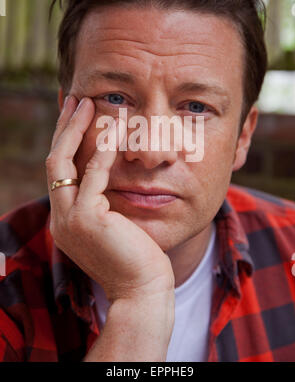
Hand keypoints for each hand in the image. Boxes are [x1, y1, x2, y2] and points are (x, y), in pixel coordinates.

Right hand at [45, 95, 174, 302]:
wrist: (144, 291)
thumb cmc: (138, 259)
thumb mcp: (116, 226)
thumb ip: (106, 202)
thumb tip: (114, 174)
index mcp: (67, 219)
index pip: (60, 172)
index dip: (66, 141)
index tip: (76, 116)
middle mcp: (61, 218)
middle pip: (54, 162)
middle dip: (64, 128)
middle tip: (75, 99)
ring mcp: (69, 220)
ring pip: (63, 163)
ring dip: (76, 130)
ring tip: (89, 103)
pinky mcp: (87, 220)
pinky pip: (93, 175)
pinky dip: (103, 150)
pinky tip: (116, 130)